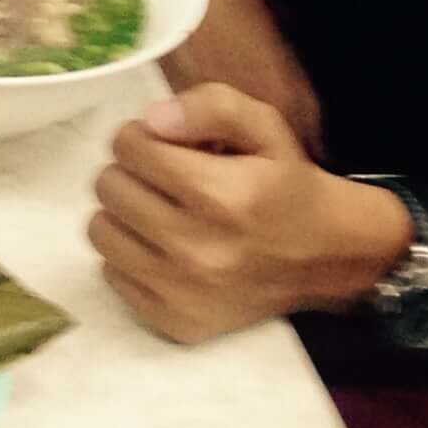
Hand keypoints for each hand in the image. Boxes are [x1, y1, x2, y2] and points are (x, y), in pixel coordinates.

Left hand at [87, 84, 409, 342]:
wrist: (326, 258)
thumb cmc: (287, 185)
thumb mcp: (266, 127)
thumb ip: (211, 106)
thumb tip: (154, 119)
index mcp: (220, 195)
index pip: (130, 147)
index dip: (143, 136)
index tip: (165, 145)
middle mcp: (197, 249)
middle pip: (109, 187)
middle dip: (131, 172)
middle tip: (162, 178)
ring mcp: (182, 292)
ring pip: (100, 231)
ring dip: (123, 213)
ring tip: (157, 209)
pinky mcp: (174, 321)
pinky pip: (111, 274)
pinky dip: (129, 255)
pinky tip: (162, 246)